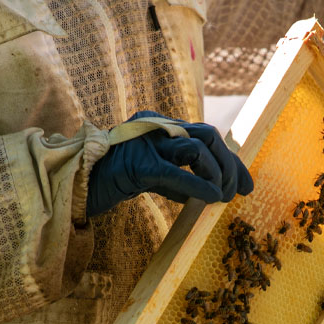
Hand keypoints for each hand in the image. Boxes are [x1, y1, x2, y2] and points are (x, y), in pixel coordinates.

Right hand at [87, 111, 253, 217]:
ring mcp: (145, 142)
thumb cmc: (116, 180)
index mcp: (161, 125)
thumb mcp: (157, 177)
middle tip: (237, 193)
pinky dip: (199, 186)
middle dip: (230, 165)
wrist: (76, 185)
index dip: (232, 160)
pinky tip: (212, 198)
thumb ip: (183, 178)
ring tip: (222, 198)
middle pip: (208, 135)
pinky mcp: (137, 164)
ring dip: (218, 175)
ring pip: (197, 149)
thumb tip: (214, 192)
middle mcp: (155, 125)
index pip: (206, 136)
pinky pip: (176, 173)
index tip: (248, 185)